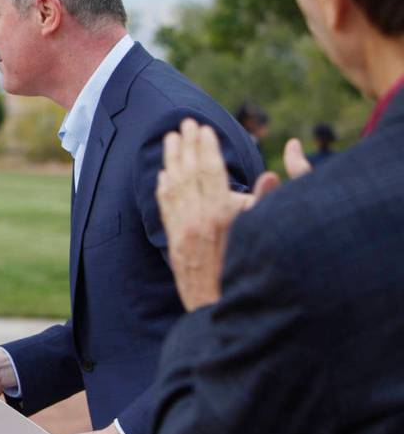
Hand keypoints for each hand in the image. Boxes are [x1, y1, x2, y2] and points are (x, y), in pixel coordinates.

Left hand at [156, 121, 312, 310]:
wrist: (223, 310)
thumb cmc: (250, 270)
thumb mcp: (264, 235)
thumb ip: (267, 205)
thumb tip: (270, 176)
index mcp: (222, 213)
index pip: (210, 170)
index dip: (206, 147)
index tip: (203, 128)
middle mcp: (198, 219)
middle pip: (189, 172)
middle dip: (187, 145)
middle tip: (184, 124)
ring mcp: (183, 231)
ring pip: (173, 187)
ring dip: (171, 160)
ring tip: (169, 139)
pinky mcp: (175, 244)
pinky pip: (165, 208)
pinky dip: (163, 188)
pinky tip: (162, 174)